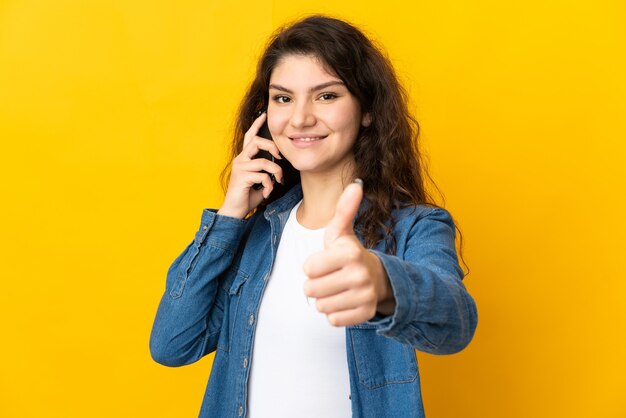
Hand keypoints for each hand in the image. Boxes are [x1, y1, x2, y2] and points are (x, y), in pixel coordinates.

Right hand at [218, 112, 283, 218]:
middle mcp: (240, 160)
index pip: (249, 137)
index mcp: (244, 158)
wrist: (234, 210)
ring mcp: (240, 167)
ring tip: (278, 181)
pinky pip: (263, 176)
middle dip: (272, 146)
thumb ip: (266, 170)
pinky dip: (269, 185)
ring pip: (264, 161)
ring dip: (276, 172)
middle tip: (280, 156)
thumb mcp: (260, 180)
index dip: (256, 125)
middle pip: (256, 141)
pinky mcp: (242, 177)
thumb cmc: (247, 195)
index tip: (264, 115)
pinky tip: (267, 193)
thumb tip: (278, 168)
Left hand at [302, 180, 396, 326]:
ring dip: (325, 300)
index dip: (313, 266)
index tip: (326, 263)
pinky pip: (333, 320)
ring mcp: (364, 297)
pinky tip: (345, 301)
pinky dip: (335, 313)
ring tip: (338, 289)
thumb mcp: (343, 233)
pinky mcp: (365, 315)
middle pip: (311, 290)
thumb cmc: (350, 254)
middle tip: (331, 278)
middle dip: (316, 285)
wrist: (379, 279)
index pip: (308, 268)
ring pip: (321, 306)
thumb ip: (344, 209)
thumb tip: (357, 184)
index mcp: (350, 253)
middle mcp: (359, 275)